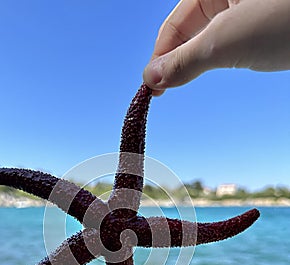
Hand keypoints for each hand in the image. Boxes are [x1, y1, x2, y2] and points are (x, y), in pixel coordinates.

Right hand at [143, 0, 289, 93]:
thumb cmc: (288, 19)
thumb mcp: (228, 41)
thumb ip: (186, 60)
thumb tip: (151, 78)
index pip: (172, 26)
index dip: (158, 58)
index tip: (150, 88)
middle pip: (185, 33)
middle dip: (173, 63)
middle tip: (163, 92)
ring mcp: (240, 10)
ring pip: (202, 42)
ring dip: (190, 65)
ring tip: (179, 85)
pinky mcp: (254, 26)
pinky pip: (222, 45)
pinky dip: (211, 62)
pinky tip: (205, 72)